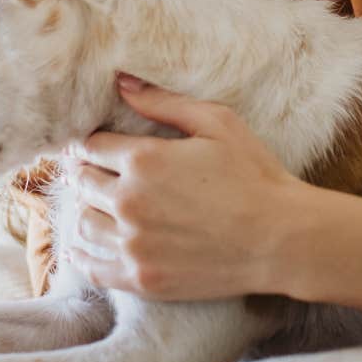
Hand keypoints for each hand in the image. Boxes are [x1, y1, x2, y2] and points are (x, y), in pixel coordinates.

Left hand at [66, 74, 310, 300]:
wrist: (282, 239)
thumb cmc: (255, 176)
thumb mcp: (217, 123)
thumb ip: (164, 102)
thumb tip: (121, 82)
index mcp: (144, 160)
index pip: (91, 147)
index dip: (87, 144)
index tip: (88, 147)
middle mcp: (129, 202)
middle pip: (82, 183)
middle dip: (83, 174)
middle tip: (87, 172)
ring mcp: (134, 244)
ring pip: (83, 223)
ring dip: (84, 209)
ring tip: (94, 205)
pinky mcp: (142, 278)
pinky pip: (93, 267)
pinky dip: (80, 255)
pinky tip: (79, 249)